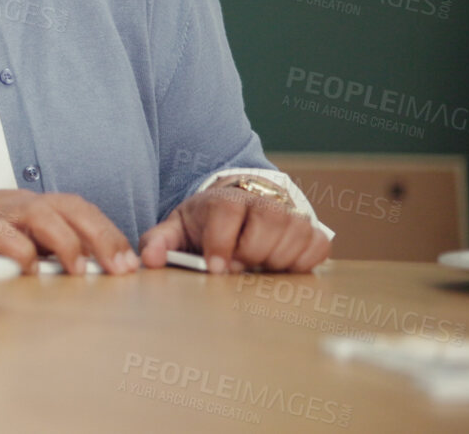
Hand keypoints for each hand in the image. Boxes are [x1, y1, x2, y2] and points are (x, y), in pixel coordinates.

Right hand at [0, 171, 138, 274]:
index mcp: (22, 203)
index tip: (129, 262)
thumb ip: (27, 241)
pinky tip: (29, 271)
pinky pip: (1, 235)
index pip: (76, 207)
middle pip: (70, 208)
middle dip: (103, 236)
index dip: (108, 231)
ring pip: (42, 215)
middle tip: (120, 269)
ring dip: (68, 243)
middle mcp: (12, 203)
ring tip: (81, 271)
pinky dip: (20, 254)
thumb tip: (70, 269)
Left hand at [139, 182, 329, 273]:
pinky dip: (302, 262)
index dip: (221, 242)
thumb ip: (159, 243)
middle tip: (238, 266)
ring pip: (294, 235)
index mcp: (224, 200)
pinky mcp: (312, 232)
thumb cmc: (206, 226)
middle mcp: (261, 202)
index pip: (227, 213)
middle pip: (267, 222)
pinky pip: (318, 248)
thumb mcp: (176, 231)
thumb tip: (150, 260)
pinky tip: (279, 265)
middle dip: (250, 252)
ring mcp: (290, 215)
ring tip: (256, 265)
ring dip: (274, 259)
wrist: (238, 212)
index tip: (216, 268)